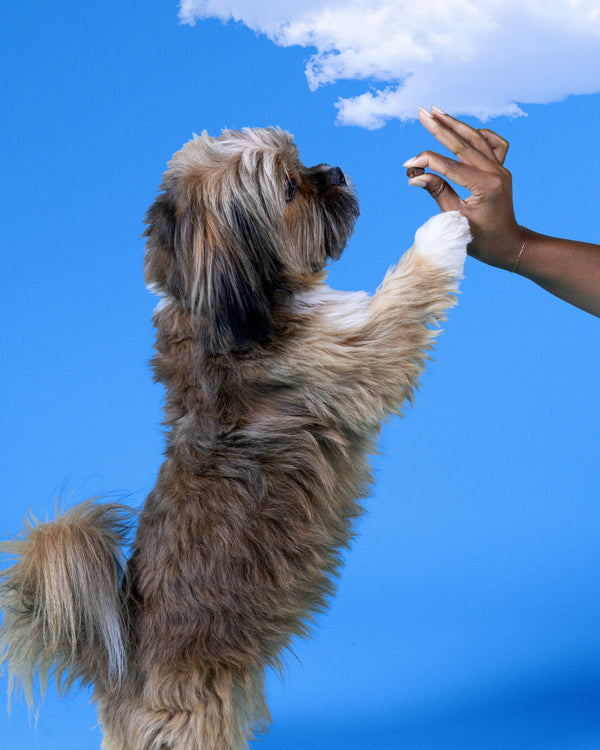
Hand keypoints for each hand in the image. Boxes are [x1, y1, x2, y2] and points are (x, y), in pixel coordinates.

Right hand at [404, 107, 524, 270]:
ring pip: (477, 138)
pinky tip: (464, 131)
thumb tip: (415, 175)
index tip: (407, 164)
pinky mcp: (502, 170)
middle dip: (440, 127)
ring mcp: (501, 169)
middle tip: (422, 112)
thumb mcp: (454, 218)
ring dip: (456, 124)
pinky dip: (479, 134)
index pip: (449, 166)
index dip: (426, 162)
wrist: (508, 245)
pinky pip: (494, 143)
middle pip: (463, 144)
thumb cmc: (481, 239)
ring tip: (437, 112)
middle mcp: (496, 172)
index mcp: (485, 186)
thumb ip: (437, 192)